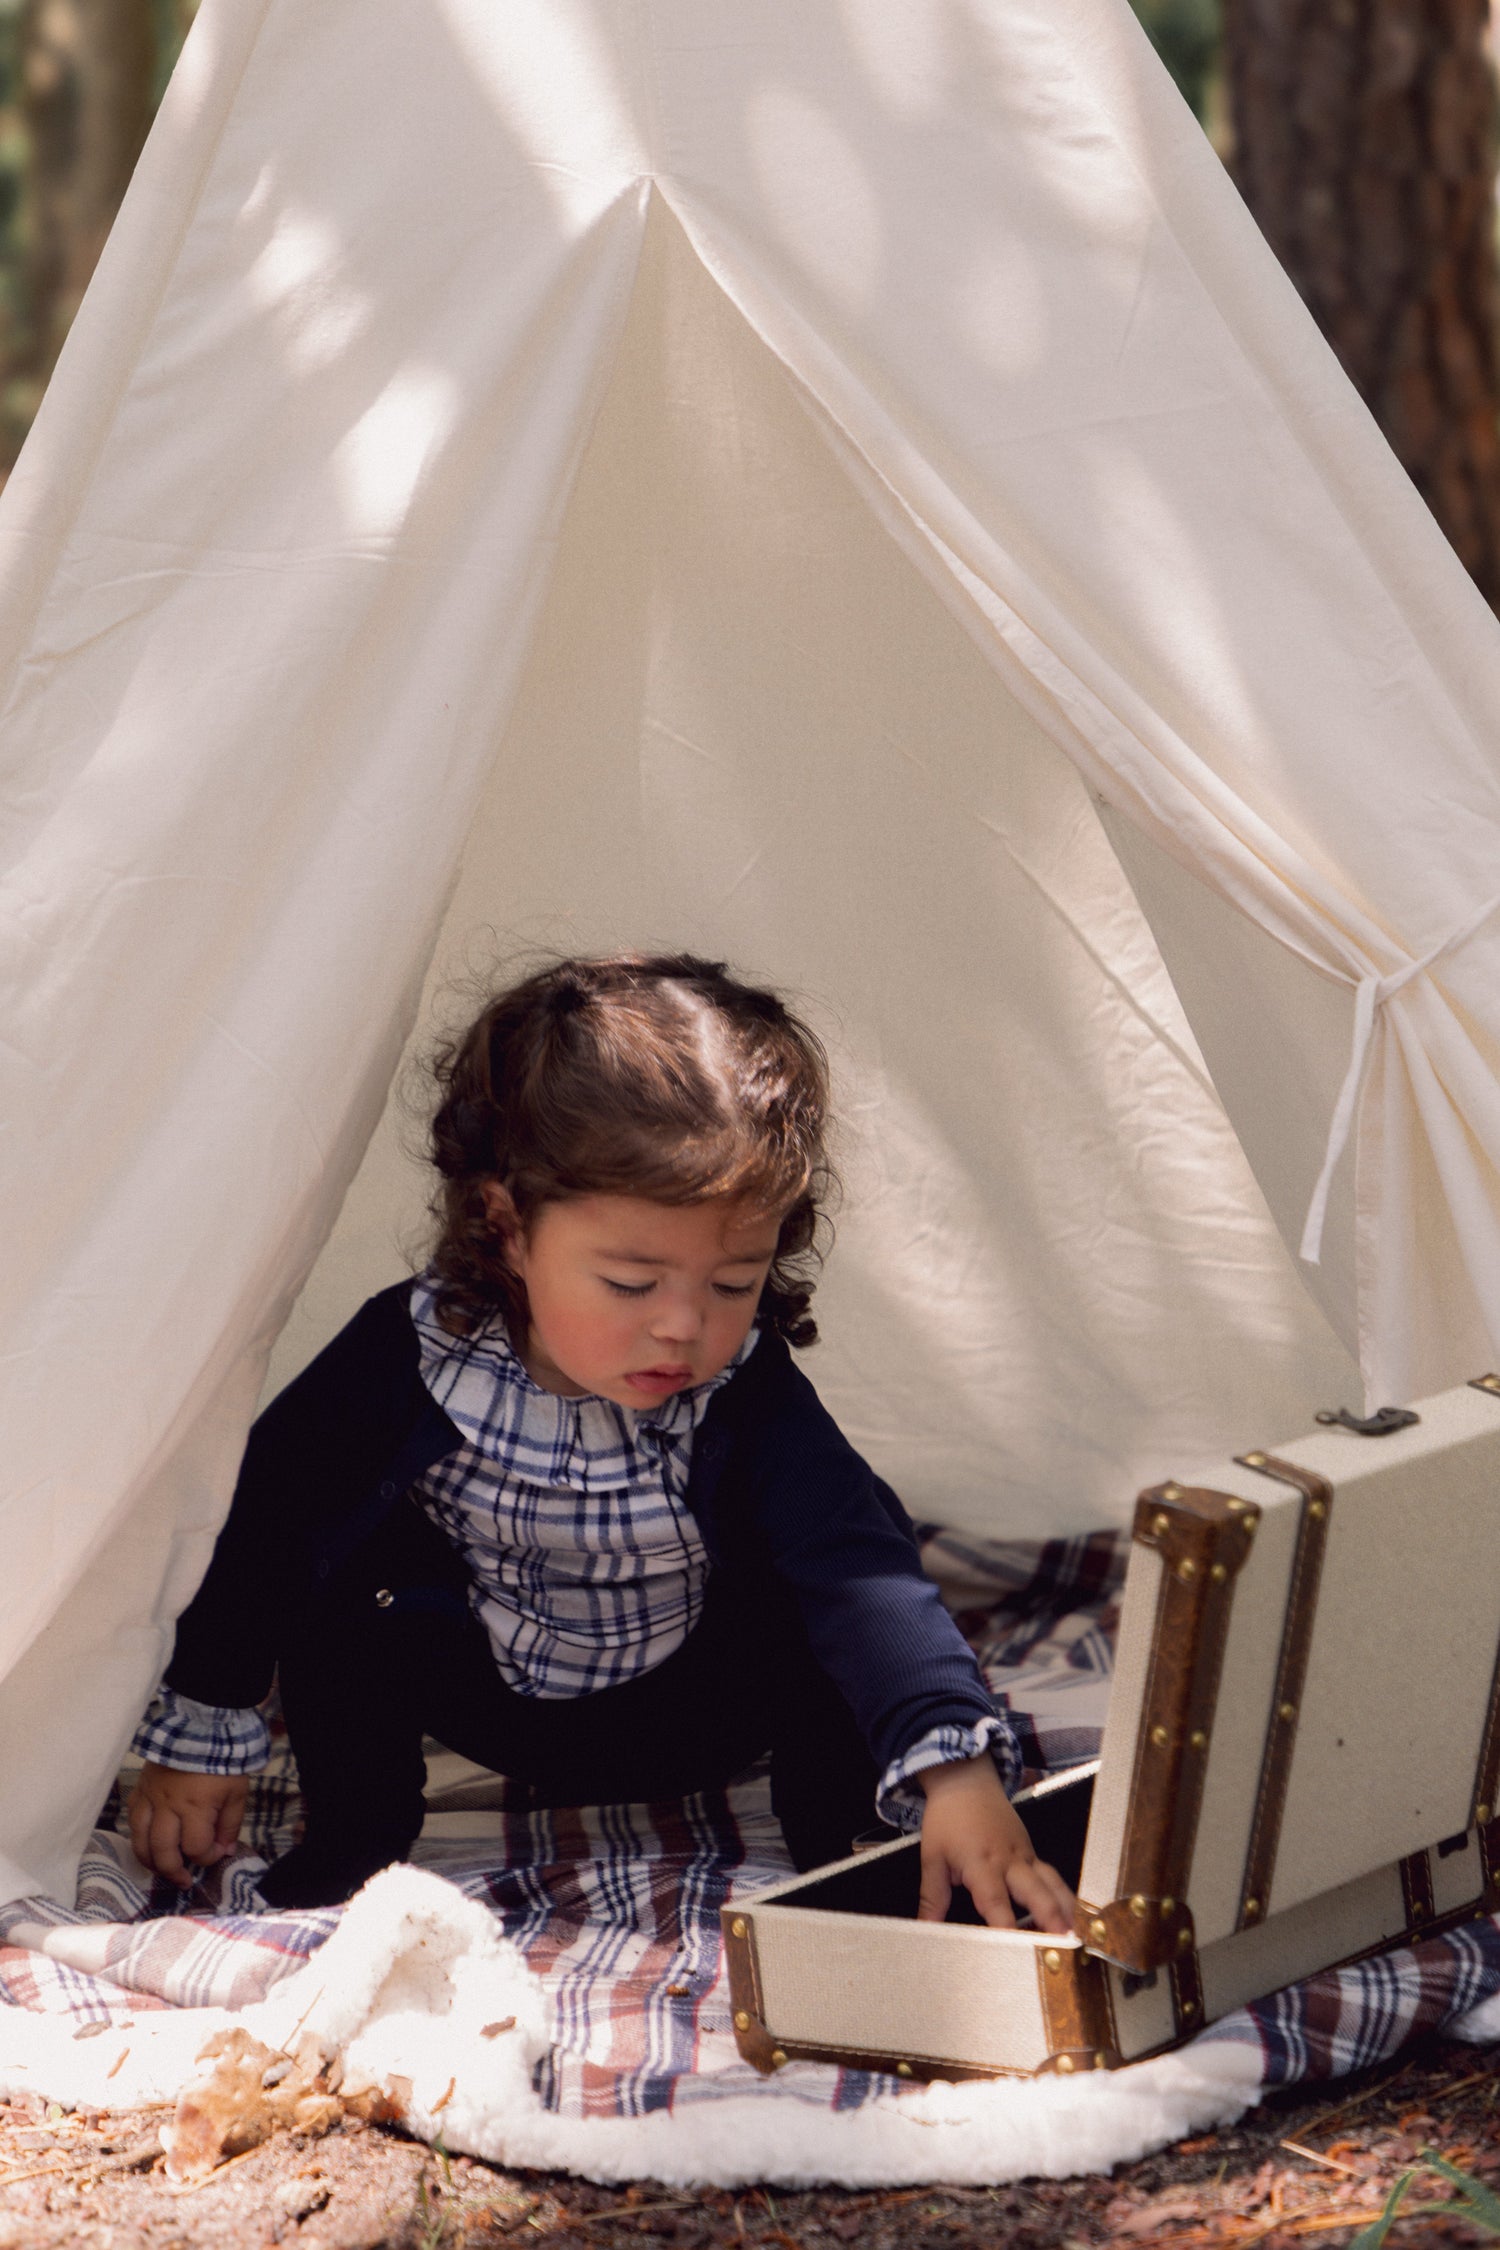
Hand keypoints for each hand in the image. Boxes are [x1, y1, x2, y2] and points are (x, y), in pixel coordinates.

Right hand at [126, 1763, 248, 1888]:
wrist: (201, 1727)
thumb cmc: (223, 1761)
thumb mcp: (237, 1793)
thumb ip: (230, 1826)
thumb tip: (224, 1852)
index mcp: (195, 1806)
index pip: (195, 1847)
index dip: (206, 1857)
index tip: (217, 1852)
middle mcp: (168, 1806)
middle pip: (162, 1850)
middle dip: (173, 1871)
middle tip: (184, 1880)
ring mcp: (150, 1797)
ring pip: (140, 1840)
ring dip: (150, 1861)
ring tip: (162, 1869)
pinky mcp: (140, 1789)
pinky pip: (132, 1820)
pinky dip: (138, 1836)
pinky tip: (147, 1843)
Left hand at [916, 1756, 1075, 1932]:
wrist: (965, 1781)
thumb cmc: (947, 1820)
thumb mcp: (932, 1857)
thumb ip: (933, 1897)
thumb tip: (925, 1930)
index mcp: (981, 1864)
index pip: (995, 1901)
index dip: (1006, 1926)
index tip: (1016, 1950)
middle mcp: (1009, 1862)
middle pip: (1035, 1891)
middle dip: (1051, 1917)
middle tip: (1065, 1944)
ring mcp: (1025, 1856)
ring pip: (1052, 1882)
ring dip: (1066, 1908)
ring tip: (1078, 1935)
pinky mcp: (1032, 1853)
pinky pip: (1052, 1876)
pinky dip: (1065, 1895)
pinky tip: (1074, 1915)